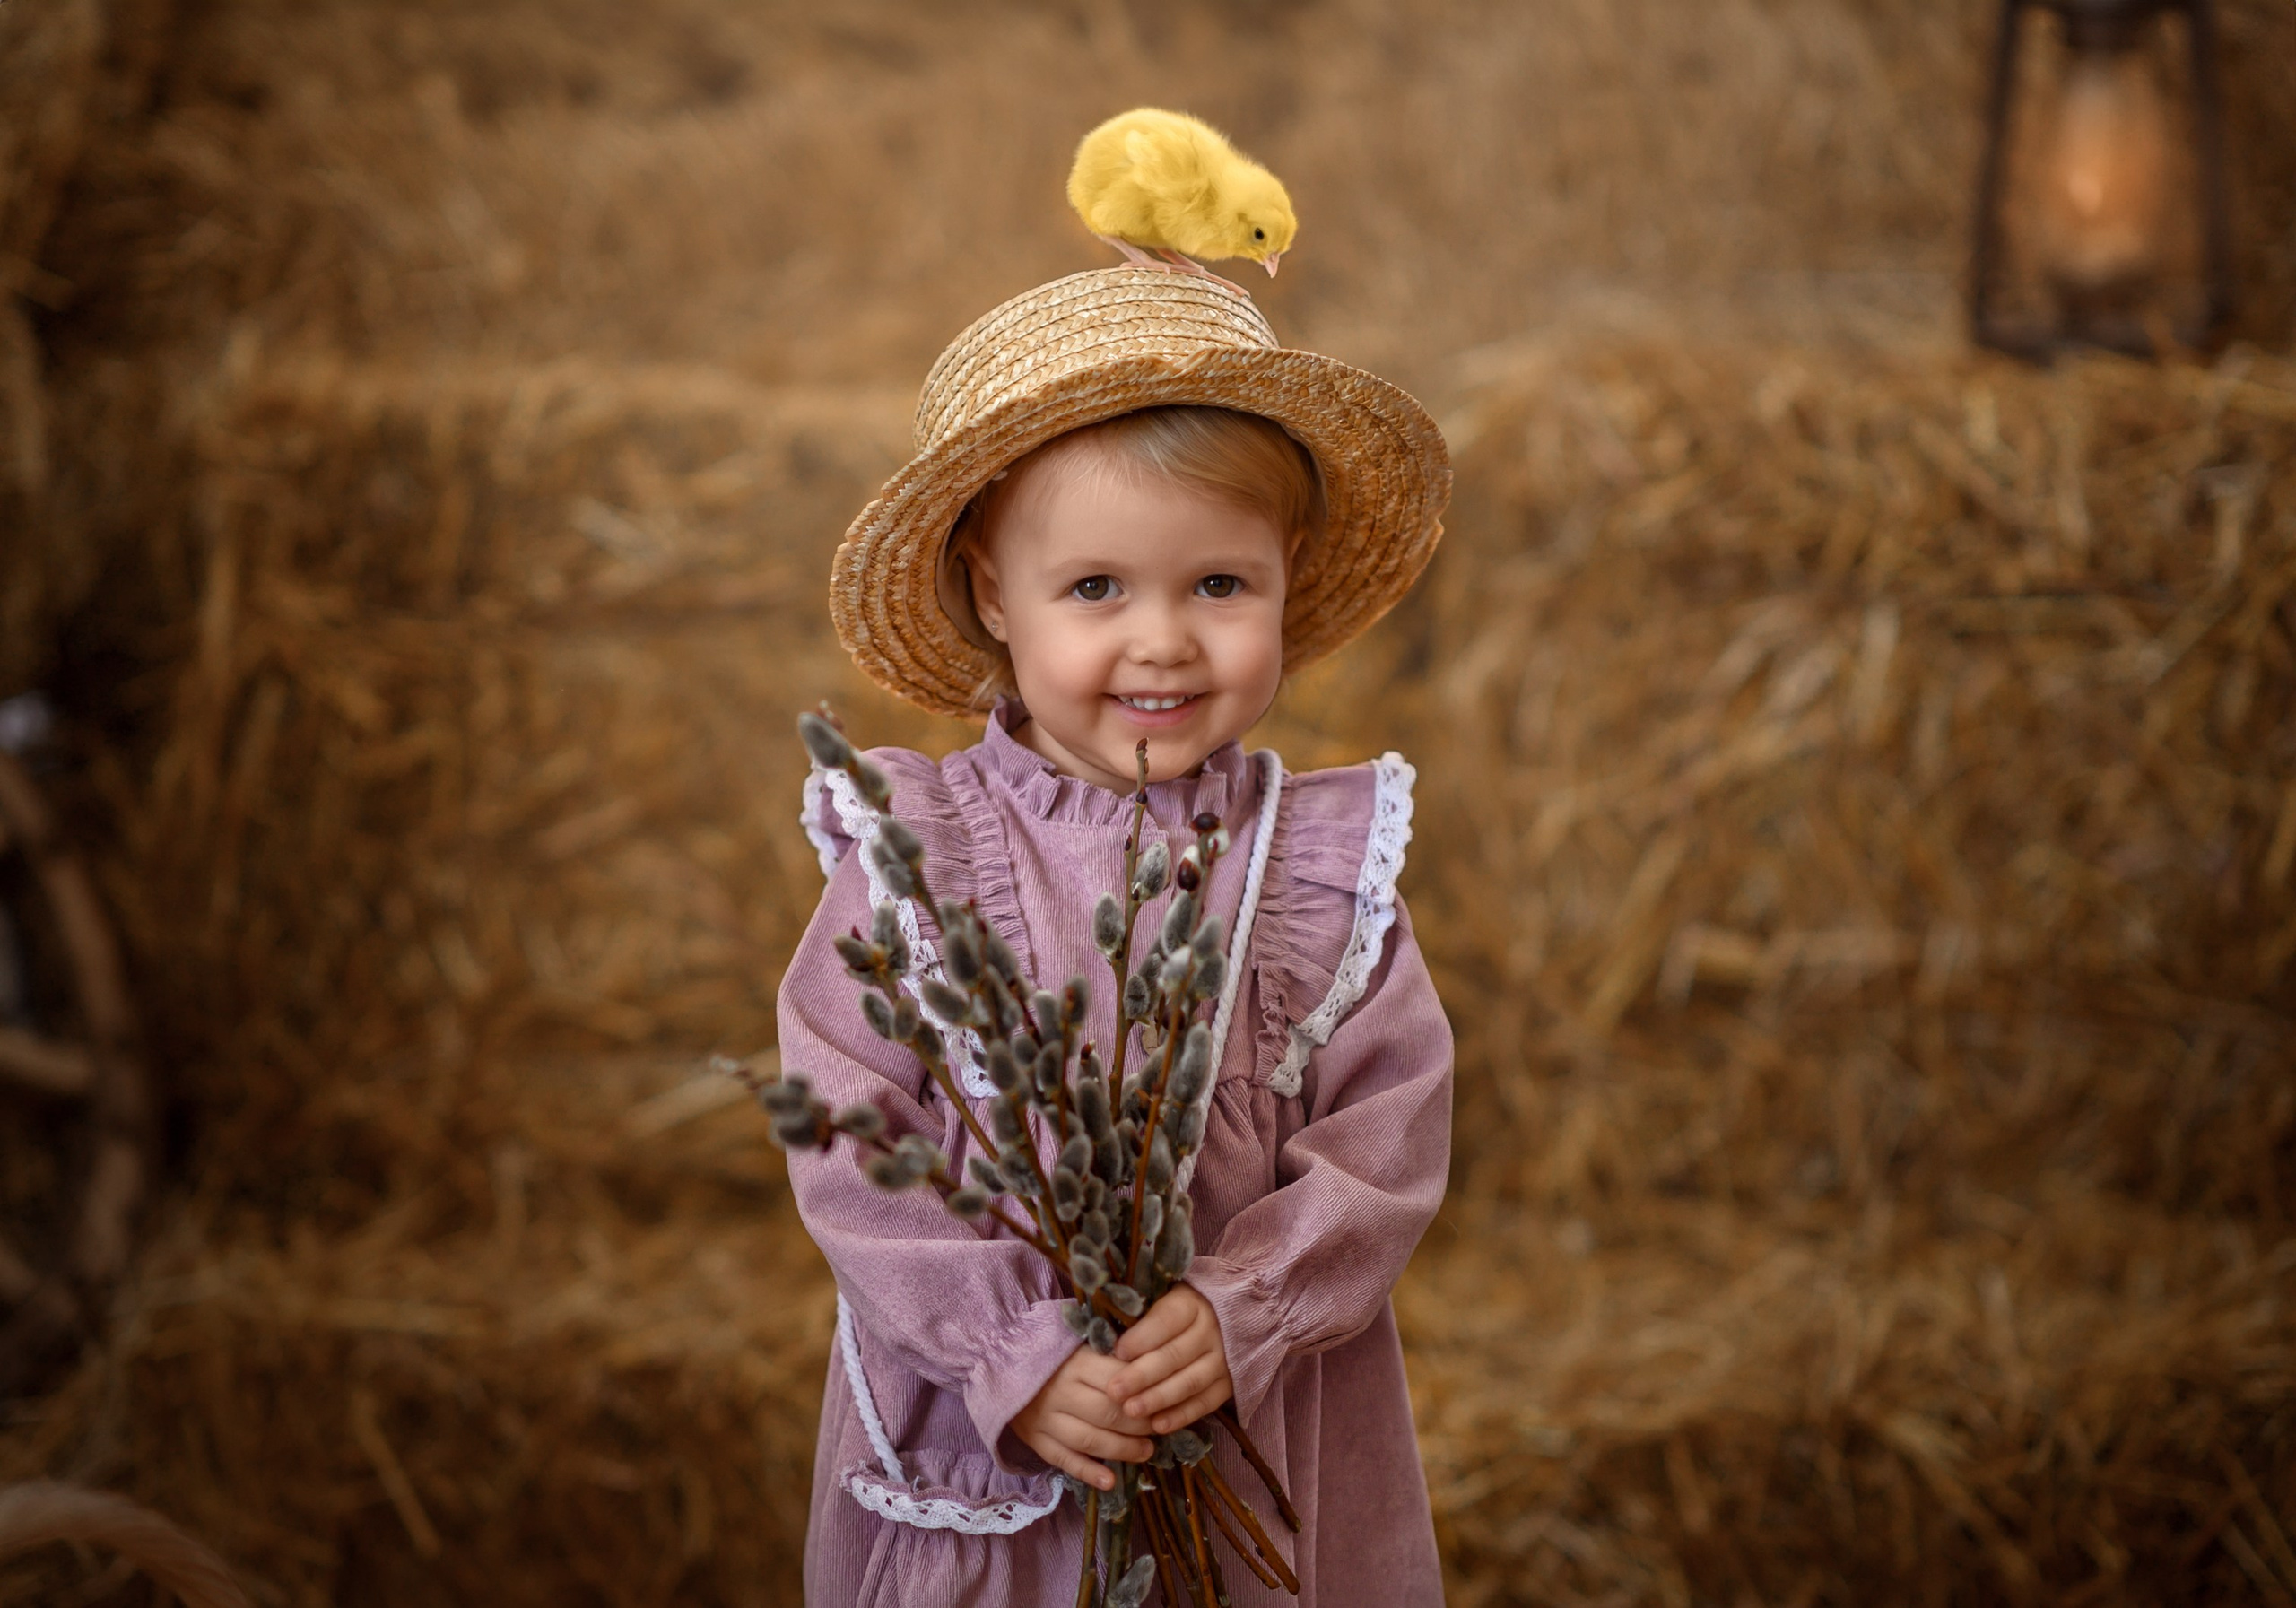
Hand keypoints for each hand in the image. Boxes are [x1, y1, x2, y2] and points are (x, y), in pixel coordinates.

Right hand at [1011, 1345, 1154, 1490]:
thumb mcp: (1078, 1343)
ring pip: (1090, 1439)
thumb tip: (1149, 1364)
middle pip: (1107, 1413)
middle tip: (1158, 1429)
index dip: (1143, 1394)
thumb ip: (1108, 1355)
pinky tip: (1110, 1481)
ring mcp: (1046, 1419)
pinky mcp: (1036, 1440)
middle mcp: (1061, 1392)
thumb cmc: (1051, 1353)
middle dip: (1139, 1425)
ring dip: (1122, 1449)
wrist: (999, 1366)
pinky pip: (1064, 1460)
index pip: (1117, 1381)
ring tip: (1146, 1452)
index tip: (1162, 1400)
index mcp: (1076, 1362)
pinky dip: (1088, 1472)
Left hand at [1104, 1283, 1231, 1433]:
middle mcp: (1212, 1330)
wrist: (1221, 1323)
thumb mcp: (1160, 1300)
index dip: (1142, 1337)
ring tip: (1130, 1410)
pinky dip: (1182, 1416)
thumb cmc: (1172, 1313)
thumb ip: (1138, 1315)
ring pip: (1190, 1382)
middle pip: (1175, 1355)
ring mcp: (1223, 1359)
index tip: (1117, 1352)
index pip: (1166, 1320)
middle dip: (1142, 1375)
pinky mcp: (1228, 1384)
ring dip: (1159, 1398)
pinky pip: (1206, 1403)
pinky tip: (1157, 1425)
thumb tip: (1104, 1335)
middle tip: (1114, 1391)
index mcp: (1191, 1304)